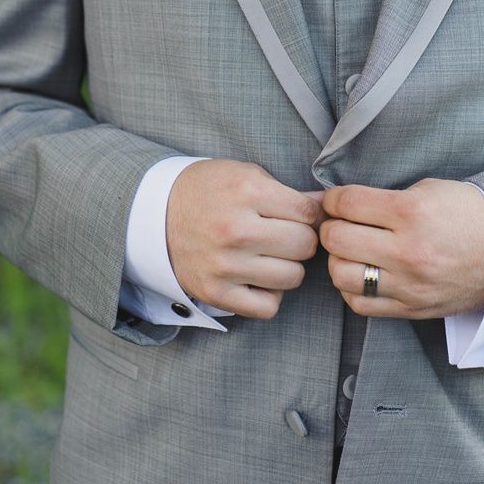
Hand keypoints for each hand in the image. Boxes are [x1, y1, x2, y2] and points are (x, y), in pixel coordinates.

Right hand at [166, 159, 323, 319]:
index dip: (311, 213)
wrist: (155, 213)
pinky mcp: (214, 292)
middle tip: (285, 235)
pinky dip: (270, 295)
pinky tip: (260, 278)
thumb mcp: (247, 175)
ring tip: (271, 255)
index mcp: (246, 193)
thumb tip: (329, 207)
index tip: (299, 214)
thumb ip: (289, 192)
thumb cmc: (209, 190)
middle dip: (302, 239)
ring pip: (292, 277)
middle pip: (305, 245)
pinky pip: (268, 307)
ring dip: (288, 267)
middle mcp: (235, 230)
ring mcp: (224, 265)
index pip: (308, 211)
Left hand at [319, 178, 483, 318]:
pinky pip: (360, 303)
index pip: (348, 204)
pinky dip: (352, 287)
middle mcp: (408, 250)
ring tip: (351, 250)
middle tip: (340, 223)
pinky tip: (364, 273)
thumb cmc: (469, 216)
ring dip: (338, 259)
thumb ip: (386, 198)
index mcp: (413, 212)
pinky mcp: (410, 308)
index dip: (333, 199)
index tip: (335, 200)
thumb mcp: (432, 190)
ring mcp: (408, 284)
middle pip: (336, 239)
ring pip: (341, 274)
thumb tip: (343, 204)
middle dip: (331, 226)